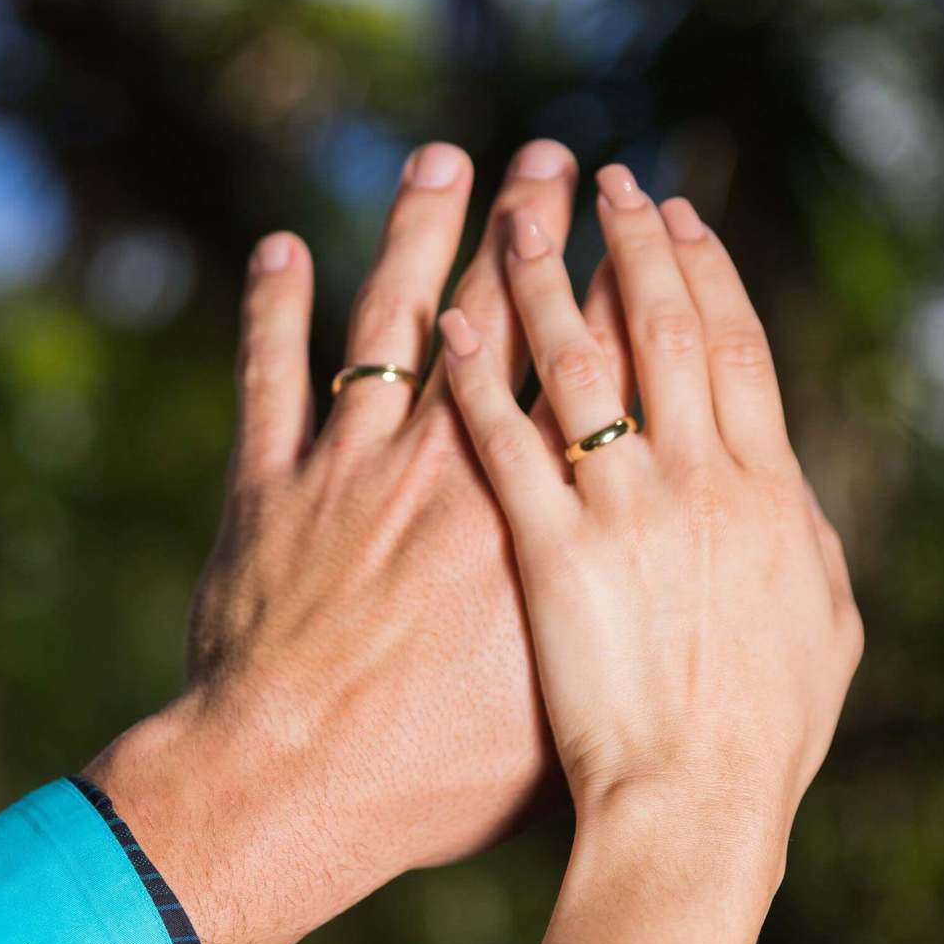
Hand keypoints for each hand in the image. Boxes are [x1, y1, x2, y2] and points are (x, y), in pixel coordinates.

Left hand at [85, 140, 633, 943]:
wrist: (296, 785)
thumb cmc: (443, 777)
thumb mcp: (563, 718)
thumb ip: (612, 640)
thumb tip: (673, 615)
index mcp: (535, 516)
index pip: (589, 371)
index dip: (617, 284)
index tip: (640, 222)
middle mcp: (449, 467)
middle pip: (500, 317)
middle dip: (531, 228)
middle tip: (555, 158)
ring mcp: (353, 467)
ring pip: (389, 322)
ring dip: (415, 234)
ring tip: (443, 159)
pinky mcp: (270, 488)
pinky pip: (271, 377)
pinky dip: (273, 310)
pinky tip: (280, 247)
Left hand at [440, 168, 862, 915]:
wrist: (686, 817)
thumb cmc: (759, 745)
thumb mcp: (816, 640)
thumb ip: (799, 552)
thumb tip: (792, 500)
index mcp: (759, 491)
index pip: (727, 347)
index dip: (701, 271)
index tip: (677, 214)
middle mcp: (684, 478)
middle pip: (646, 325)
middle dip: (621, 240)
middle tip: (596, 174)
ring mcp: (603, 508)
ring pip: (563, 358)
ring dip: (538, 270)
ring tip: (511, 202)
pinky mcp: (526, 552)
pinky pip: (490, 439)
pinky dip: (468, 374)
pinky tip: (446, 321)